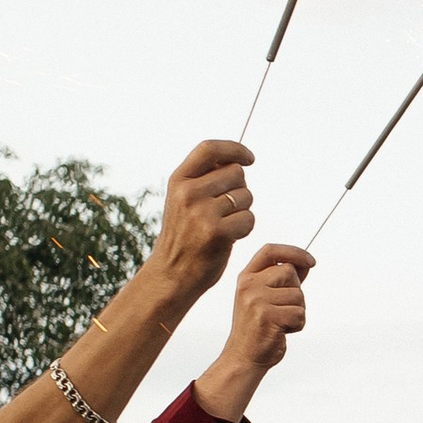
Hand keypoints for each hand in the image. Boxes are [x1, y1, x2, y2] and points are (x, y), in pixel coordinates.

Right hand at [146, 140, 258, 307]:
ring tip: (224, 224)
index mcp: (178, 180)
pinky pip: (249, 218)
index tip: (250, 158)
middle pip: (236, 173)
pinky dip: (246, 228)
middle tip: (227, 209)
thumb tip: (236, 159)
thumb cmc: (185, 235)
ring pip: (245, 196)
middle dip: (240, 188)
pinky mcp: (217, 233)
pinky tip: (230, 237)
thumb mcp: (184, 201)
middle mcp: (188, 193)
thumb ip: (204, 178)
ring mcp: (202, 212)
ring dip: (243, 210)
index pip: (210, 149)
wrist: (173, 273)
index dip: (235, 149)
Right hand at [193, 243, 311, 418]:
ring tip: (280, 323)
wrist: (244, 357)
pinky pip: (299, 314)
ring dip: (298, 312)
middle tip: (283, 310)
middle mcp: (248, 285)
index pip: (270, 251)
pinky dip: (297, 325)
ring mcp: (256, 300)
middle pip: (290, 272)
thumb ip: (283, 281)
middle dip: (296, 292)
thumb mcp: (265, 298)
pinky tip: (282, 331)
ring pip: (298, 295)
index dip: (293, 252)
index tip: (311, 261)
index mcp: (246, 277)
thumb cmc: (258, 328)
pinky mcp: (266, 316)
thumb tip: (305, 263)